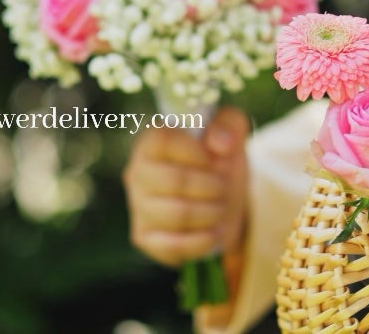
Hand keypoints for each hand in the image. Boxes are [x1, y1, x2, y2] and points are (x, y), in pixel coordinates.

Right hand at [123, 108, 249, 266]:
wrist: (223, 201)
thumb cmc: (219, 160)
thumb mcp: (231, 133)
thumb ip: (229, 124)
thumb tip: (220, 143)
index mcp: (151, 142)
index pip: (162, 140)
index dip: (195, 151)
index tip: (215, 159)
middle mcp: (137, 172)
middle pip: (174, 180)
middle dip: (211, 186)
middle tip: (222, 187)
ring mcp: (137, 206)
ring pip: (177, 214)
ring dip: (211, 213)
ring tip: (220, 208)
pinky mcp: (144, 237)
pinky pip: (173, 245)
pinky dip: (202, 240)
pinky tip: (213, 232)